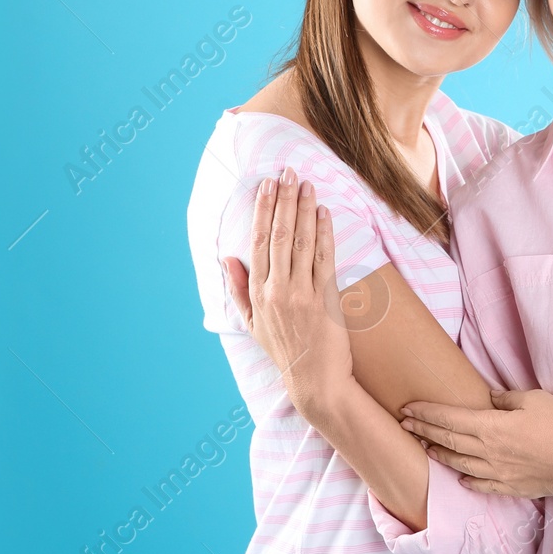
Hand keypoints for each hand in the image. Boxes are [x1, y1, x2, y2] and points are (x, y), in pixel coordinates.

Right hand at [222, 169, 353, 420]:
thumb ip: (238, 289)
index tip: (266, 186)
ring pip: (301, 241)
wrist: (314, 381)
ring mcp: (301, 293)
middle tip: (288, 172)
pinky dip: (324, 232)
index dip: (263, 211)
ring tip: (306, 184)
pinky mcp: (325, 298)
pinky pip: (324, 258)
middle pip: (279, 235)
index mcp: (257, 293)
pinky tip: (323, 212)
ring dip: (304, 209)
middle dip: (283, 200)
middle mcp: (276, 290)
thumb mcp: (252, 323)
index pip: (258, 242)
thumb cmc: (284, 351)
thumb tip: (227, 259)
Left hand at [399, 389, 552, 497]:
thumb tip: (490, 398)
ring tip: (426, 448)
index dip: (426, 413)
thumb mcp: (534, 399)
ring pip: (461, 464)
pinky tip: (461, 478)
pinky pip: (483, 485)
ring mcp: (499, 473)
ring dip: (441, 454)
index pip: (449, 418)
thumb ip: (507, 399)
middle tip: (405, 425)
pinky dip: (468, 480)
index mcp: (491, 427)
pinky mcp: (512, 487)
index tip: (408, 409)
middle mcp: (489, 452)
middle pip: (449, 440)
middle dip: (424, 431)